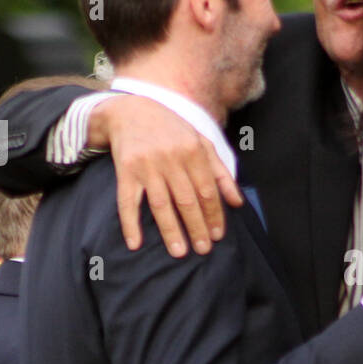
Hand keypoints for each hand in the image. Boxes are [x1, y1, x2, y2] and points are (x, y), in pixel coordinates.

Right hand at [90, 95, 243, 256]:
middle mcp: (170, 158)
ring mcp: (146, 166)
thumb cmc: (172, 130)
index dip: (214, 215)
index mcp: (193, 151)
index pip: (207, 190)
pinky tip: (135, 243)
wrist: (132, 110)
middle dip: (197, 227)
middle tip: (203, 249)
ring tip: (179, 252)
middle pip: (187, 200)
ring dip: (170, 230)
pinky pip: (127, 202)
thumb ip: (221, 172)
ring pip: (161, 204)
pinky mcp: (125, 170)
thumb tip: (237, 203)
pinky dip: (130, 224)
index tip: (218, 236)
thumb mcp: (201, 143)